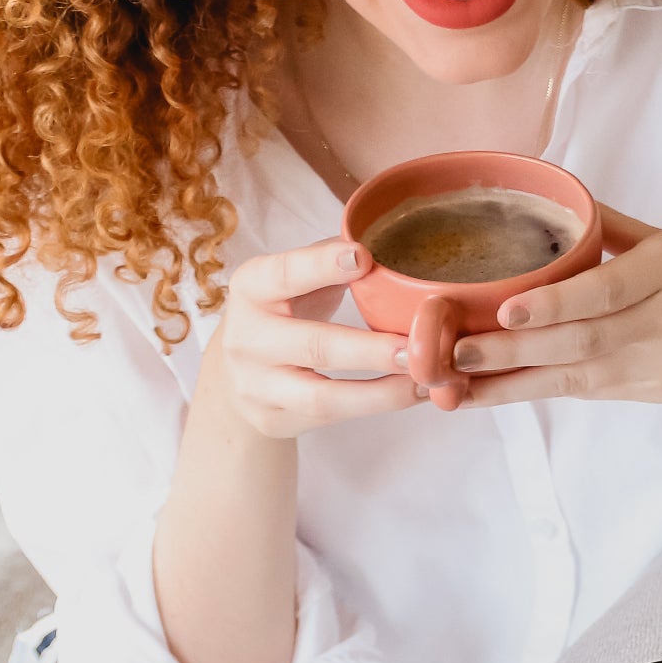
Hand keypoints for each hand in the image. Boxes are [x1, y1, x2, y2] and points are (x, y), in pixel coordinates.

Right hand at [216, 237, 418, 437]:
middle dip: (369, 349)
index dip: (321, 266)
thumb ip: (326, 260)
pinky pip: (332, 416)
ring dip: (381, 391)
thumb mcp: (292, 280)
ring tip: (424, 380)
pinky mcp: (275, 418)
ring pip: (323, 396)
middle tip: (416, 347)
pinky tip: (413, 393)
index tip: (364, 257)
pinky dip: (377, 406)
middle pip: (314, 346)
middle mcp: (247, 337)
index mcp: (252, 287)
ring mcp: (257, 384)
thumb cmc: (283, 313)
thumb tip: (380, 244)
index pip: (285, 274)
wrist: (237, 377)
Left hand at [449, 211, 661, 407]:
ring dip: (512, 383)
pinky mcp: (661, 394)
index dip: (551, 308)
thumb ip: (617, 231)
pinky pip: (593, 390)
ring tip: (458, 386)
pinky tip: (500, 393)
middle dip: (510, 352)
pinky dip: (544, 391)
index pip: (602, 292)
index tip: (503, 311)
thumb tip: (559, 206)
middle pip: (578, 341)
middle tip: (452, 354)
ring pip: (576, 376)